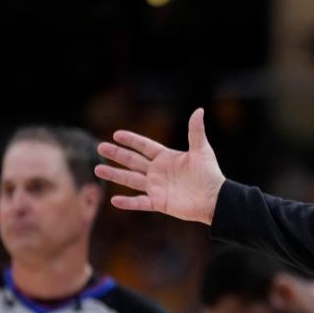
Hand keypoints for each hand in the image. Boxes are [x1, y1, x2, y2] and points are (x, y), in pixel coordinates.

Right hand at [95, 108, 225, 224]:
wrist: (215, 199)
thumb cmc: (210, 174)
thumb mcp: (202, 150)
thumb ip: (195, 132)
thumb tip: (199, 110)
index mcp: (166, 158)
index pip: (144, 146)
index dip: (131, 140)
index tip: (116, 134)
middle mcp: (158, 171)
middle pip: (133, 161)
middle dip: (117, 154)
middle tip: (100, 147)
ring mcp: (157, 187)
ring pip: (131, 180)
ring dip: (115, 175)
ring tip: (98, 169)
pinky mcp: (159, 202)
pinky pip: (140, 202)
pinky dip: (128, 202)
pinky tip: (113, 200)